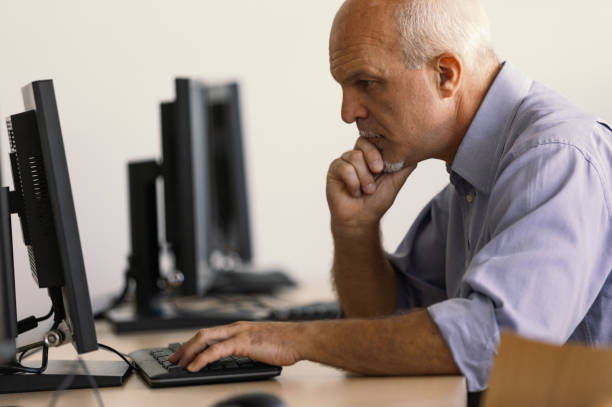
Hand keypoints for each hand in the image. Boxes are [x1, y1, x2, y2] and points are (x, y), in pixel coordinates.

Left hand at [168, 321, 304, 371]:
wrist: (299, 339)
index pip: (210, 333)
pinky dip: (201, 359)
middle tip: (173, 358)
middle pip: (203, 334)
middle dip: (185, 346)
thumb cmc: (286, 343)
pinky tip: (194, 367)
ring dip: (189, 351)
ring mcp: (238, 333)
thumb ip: (248, 350)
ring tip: (179, 363)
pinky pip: (215, 351)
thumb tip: (239, 360)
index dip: (194, 343)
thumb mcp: (262, 345)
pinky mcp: (242, 343)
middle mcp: (236, 328)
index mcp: (240, 328)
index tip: (184, 352)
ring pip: (205, 339)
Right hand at [326, 137, 415, 226]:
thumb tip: (417, 151)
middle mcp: (357, 155)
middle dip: (372, 160)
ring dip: (364, 178)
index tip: (383, 168)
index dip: (379, 151)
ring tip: (366, 191)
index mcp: (371, 155)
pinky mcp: (334, 170)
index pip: (374, 139)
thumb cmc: (377, 201)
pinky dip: (353, 183)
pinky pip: (344, 167)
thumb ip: (405, 166)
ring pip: (354, 157)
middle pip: (362, 143)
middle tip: (377, 174)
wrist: (360, 219)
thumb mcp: (395, 182)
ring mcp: (345, 161)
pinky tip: (354, 192)